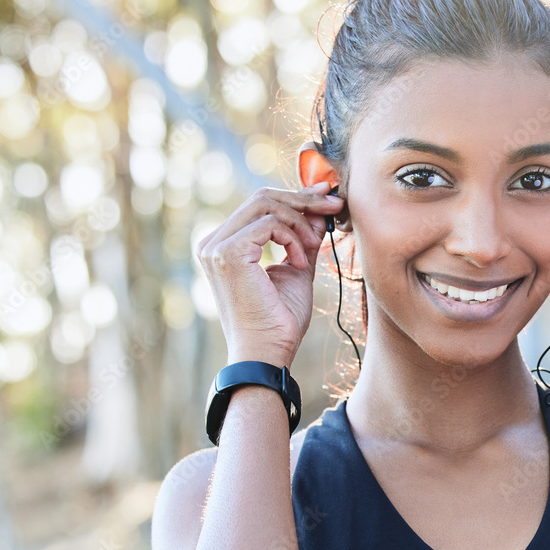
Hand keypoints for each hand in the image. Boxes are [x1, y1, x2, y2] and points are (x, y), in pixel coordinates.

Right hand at [196, 183, 343, 367]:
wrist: (267, 353)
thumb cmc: (279, 323)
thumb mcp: (297, 270)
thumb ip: (304, 239)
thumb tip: (320, 211)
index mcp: (225, 245)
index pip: (260, 206)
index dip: (296, 196)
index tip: (327, 196)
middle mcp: (213, 242)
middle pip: (262, 198)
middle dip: (304, 200)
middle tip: (335, 206)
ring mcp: (216, 246)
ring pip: (266, 205)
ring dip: (300, 223)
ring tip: (313, 249)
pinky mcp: (227, 252)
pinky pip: (269, 224)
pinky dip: (293, 239)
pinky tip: (300, 263)